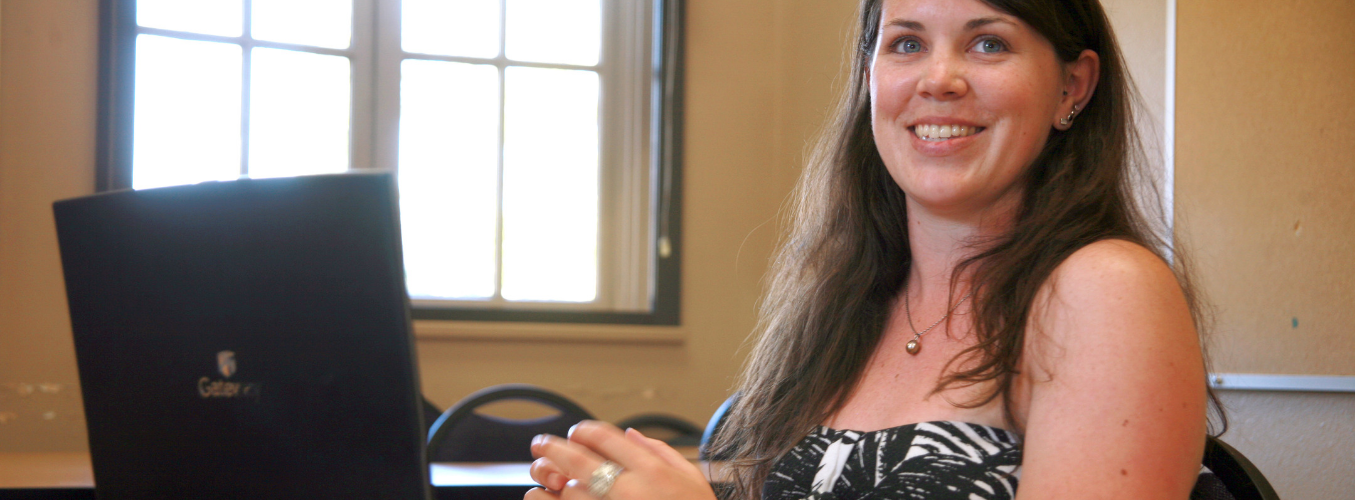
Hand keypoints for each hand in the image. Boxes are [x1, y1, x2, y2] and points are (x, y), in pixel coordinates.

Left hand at [526, 420, 716, 499]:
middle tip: (540, 445)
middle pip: (576, 458)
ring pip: (564, 490)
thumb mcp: (692, 480)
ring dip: (552, 483)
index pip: (603, 436)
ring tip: (548, 480)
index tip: (575, 434)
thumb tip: (632, 436)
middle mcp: (629, 490)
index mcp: (651, 471)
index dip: (581, 431)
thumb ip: (662, 453)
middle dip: (551, 448)